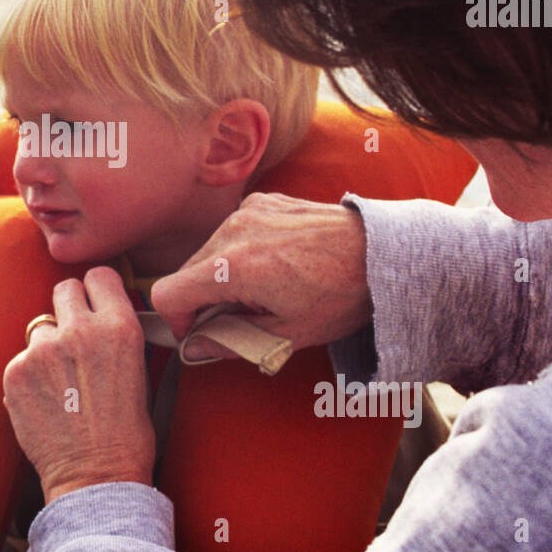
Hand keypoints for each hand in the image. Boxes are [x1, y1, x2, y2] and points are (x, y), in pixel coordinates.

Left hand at [2, 268, 154, 503]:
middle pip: (64, 289)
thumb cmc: (126, 434)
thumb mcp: (139, 371)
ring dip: (47, 346)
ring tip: (60, 382)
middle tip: (74, 339)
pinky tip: (45, 401)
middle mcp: (80, 330)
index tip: (94, 303)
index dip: (96, 290)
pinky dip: (29, 375)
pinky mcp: (15, 371)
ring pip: (40, 326)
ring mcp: (43, 350)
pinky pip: (21, 358)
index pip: (99, 276)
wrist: (95, 478)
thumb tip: (100, 318)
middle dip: (69, 309)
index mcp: (119, 327)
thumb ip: (116, 336)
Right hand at [151, 194, 371, 359]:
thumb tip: (196, 350)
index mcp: (234, 266)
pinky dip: (241, 252)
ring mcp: (247, 211)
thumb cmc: (342, 294)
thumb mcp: (288, 334)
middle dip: (203, 300)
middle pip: (186, 272)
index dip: (176, 321)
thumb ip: (232, 342)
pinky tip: (276, 265)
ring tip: (265, 290)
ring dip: (222, 275)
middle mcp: (233, 231)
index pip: (168, 293)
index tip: (199, 334)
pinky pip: (233, 232)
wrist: (383, 253)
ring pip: (208, 251)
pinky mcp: (262, 202)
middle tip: (241, 318)